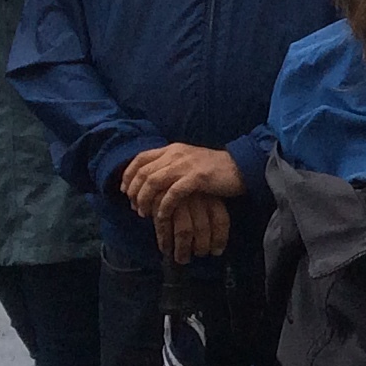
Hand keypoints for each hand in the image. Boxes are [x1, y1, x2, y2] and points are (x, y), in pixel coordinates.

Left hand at [120, 143, 245, 217]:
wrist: (241, 167)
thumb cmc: (214, 169)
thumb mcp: (189, 161)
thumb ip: (171, 166)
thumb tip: (151, 180)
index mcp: (172, 149)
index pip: (140, 158)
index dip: (128, 174)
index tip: (124, 190)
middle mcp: (176, 154)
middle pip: (143, 172)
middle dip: (134, 191)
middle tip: (133, 206)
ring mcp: (186, 165)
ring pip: (153, 182)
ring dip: (145, 199)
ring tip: (143, 213)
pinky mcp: (197, 178)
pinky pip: (172, 194)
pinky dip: (163, 206)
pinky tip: (161, 216)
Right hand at [154, 191, 232, 263]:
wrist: (163, 167)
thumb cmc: (189, 186)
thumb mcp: (207, 194)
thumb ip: (211, 215)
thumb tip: (216, 246)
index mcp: (212, 195)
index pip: (221, 220)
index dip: (220, 238)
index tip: (217, 252)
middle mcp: (197, 197)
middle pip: (202, 228)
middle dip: (201, 246)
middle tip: (199, 255)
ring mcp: (179, 199)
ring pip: (184, 230)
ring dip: (183, 249)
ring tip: (182, 259)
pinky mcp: (160, 200)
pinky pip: (164, 226)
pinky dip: (165, 241)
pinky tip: (165, 250)